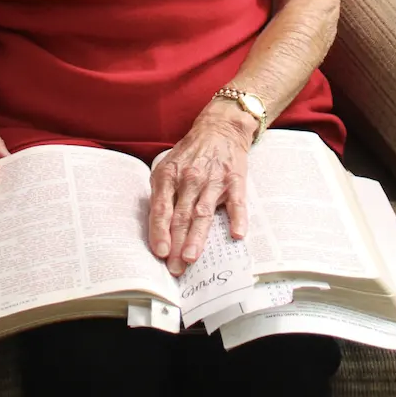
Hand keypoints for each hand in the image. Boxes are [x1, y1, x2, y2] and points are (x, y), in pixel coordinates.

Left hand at [148, 102, 252, 275]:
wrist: (220, 128)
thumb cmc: (191, 154)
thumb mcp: (168, 167)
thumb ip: (163, 195)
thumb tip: (158, 231)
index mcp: (169, 175)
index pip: (162, 207)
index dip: (159, 230)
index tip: (159, 252)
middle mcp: (190, 177)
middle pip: (181, 215)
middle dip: (176, 243)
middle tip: (174, 267)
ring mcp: (213, 179)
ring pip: (203, 212)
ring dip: (196, 236)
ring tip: (190, 257)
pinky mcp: (235, 180)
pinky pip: (237, 202)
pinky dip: (237, 218)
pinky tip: (236, 234)